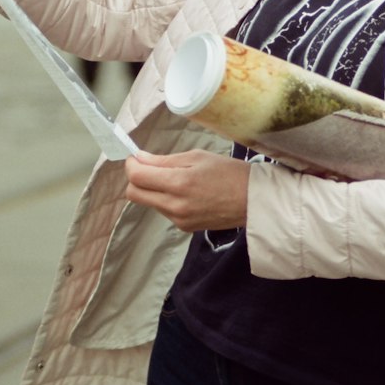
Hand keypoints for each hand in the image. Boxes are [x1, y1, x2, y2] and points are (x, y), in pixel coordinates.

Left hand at [124, 150, 250, 231]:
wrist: (253, 200)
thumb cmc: (229, 173)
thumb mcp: (197, 157)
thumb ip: (164, 160)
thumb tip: (140, 159)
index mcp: (178, 183)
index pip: (136, 177)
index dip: (131, 164)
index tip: (136, 157)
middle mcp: (175, 205)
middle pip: (134, 194)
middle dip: (136, 179)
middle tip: (148, 167)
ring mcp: (178, 219)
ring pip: (148, 202)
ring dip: (152, 189)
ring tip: (174, 178)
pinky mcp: (184, 227)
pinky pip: (163, 210)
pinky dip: (166, 199)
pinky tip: (185, 192)